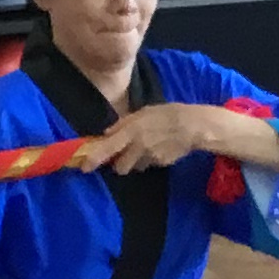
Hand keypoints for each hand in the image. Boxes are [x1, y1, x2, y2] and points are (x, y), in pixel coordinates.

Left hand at [77, 102, 274, 173]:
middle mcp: (138, 147)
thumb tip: (107, 133)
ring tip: (145, 148)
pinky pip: (149, 164)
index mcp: (131, 131)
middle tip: (123, 154)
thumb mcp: (143, 112)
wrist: (194, 126)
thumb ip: (124, 123)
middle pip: (120, 166)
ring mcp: (150, 158)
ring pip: (135, 167)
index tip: (84, 167)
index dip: (94, 159)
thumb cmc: (167, 113)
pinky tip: (159, 148)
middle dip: (119, 163)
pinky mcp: (160, 164)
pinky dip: (149, 159)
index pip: (107, 149)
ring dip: (135, 161)